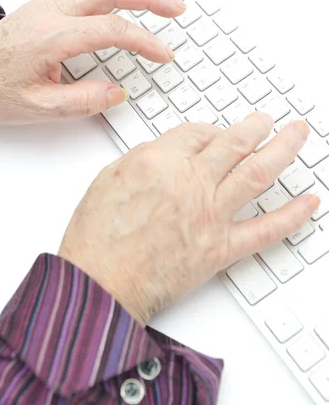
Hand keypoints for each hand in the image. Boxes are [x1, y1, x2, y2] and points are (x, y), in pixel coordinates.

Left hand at [0, 0, 183, 122]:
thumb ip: (81, 101)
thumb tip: (117, 92)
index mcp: (50, 37)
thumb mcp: (38, 107)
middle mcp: (50, 12)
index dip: (143, 41)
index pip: (110, 30)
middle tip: (176, 6)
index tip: (164, 55)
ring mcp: (48, 3)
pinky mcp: (47, 3)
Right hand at [59, 114, 318, 325]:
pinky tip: (309, 203)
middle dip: (256, 127)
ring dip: (283, 150)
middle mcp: (190, 182)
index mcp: (158, 160)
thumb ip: (143, 159)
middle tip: (267, 120)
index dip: (210, 129)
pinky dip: (292, 216)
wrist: (100, 283)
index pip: (197, 132)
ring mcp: (209, 215)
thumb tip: (167, 152)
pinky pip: (264, 230)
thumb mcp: (108, 179)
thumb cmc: (96, 238)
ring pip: (256, 173)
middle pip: (235, 143)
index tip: (216, 132)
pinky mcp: (219, 249)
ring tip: (297, 136)